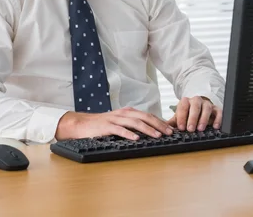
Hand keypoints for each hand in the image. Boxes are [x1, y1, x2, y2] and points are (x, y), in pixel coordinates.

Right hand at [55, 107, 173, 140]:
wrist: (82, 124)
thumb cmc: (102, 125)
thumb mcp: (119, 122)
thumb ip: (132, 124)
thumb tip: (148, 131)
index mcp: (128, 112)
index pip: (148, 115)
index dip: (160, 121)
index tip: (171, 129)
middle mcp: (123, 113)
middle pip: (145, 117)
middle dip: (159, 124)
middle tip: (169, 132)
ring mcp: (115, 119)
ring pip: (135, 123)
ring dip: (148, 129)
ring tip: (157, 135)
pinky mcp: (107, 127)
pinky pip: (120, 130)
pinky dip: (129, 134)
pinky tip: (136, 139)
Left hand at [167, 96, 221, 131]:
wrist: (200, 107)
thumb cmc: (188, 114)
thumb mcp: (179, 117)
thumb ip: (172, 122)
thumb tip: (161, 129)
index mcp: (186, 101)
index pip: (183, 107)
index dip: (182, 117)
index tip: (181, 128)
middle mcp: (197, 101)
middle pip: (195, 106)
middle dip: (192, 118)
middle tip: (190, 129)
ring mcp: (207, 104)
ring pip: (207, 108)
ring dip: (204, 118)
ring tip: (201, 129)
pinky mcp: (216, 109)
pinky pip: (219, 111)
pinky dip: (218, 119)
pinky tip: (215, 127)